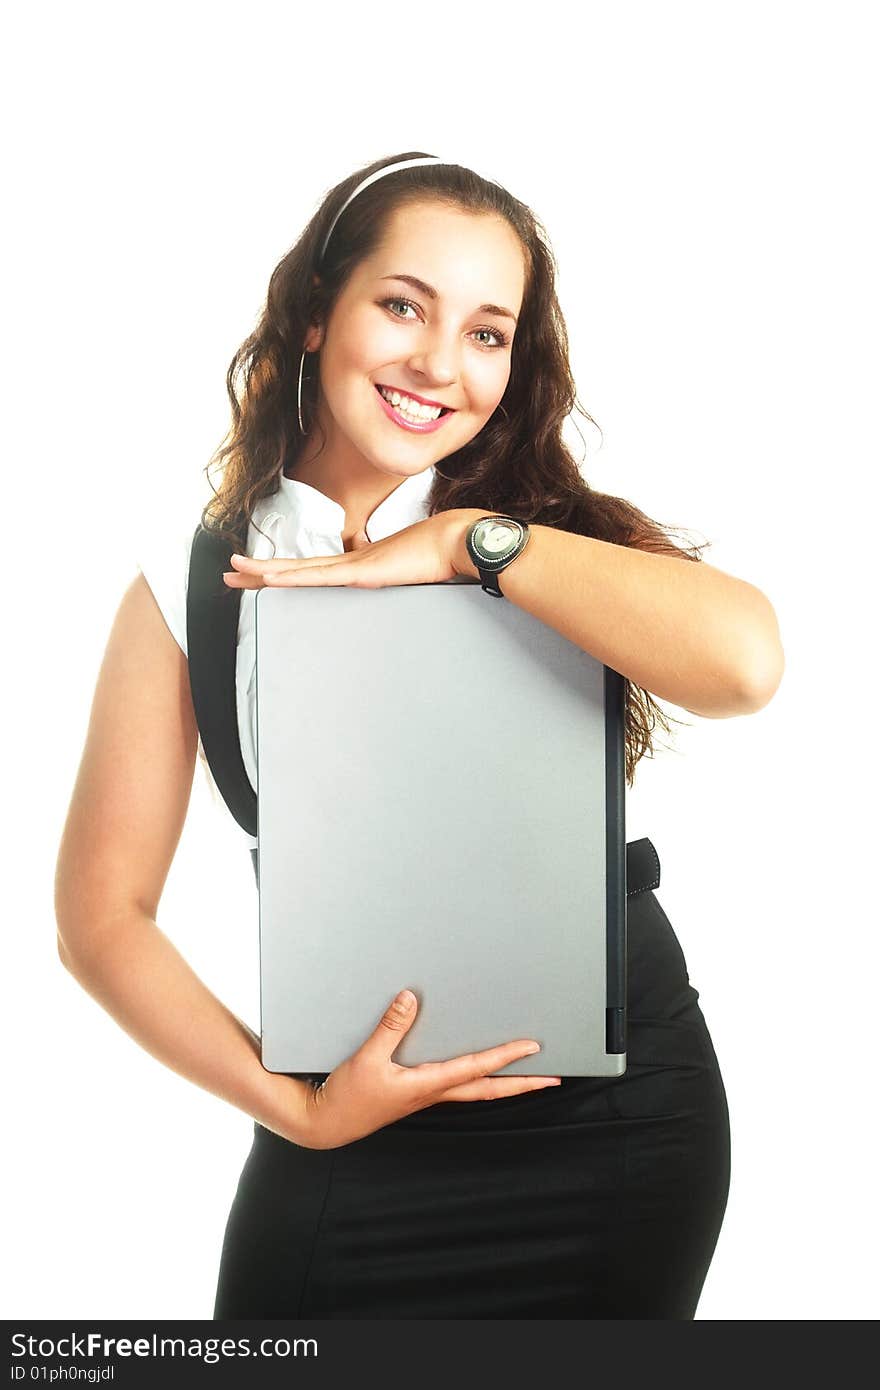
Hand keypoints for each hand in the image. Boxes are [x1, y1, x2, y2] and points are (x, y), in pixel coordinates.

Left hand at [222, 510, 483, 589]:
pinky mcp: (358, 573)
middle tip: (232, 572)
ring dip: (262, 571)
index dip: (289, 571)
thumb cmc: (444, 555)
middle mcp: (351, 562)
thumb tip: (398, 581)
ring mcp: (352, 566)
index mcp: (362, 564)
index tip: (266, 574)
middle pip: (297, 568)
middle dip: (262, 570)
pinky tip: (266, 577)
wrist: (457, 541)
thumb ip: (400, 578)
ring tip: (233, 573)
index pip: (316, 570)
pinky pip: (315, 578)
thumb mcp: (415, 572)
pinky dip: (288, 576)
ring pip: (297, 570)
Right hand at [292, 989, 561, 1149]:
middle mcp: (435, 1093)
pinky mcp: (419, 1093)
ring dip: (505, 1082)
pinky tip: (481, 1069)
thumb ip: (390, 1027)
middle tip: (553, 1079)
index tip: (533, 1048)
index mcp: (428, 1085)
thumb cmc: (350, 1096)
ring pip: (477, 1089)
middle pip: (490, 1089)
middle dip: (523, 1084)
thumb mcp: (367, 1059)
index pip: (476, 1069)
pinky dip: (479, 1078)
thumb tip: (411, 998)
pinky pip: (459, 1085)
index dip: (506, 1057)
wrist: (330, 1122)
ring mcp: (429, 1096)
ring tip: (527, 1072)